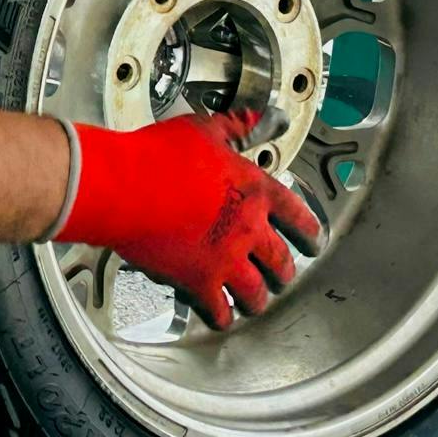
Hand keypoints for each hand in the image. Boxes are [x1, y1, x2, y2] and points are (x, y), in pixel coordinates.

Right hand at [56, 112, 323, 328]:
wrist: (125, 186)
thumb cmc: (158, 156)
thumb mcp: (202, 130)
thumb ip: (233, 127)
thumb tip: (253, 119)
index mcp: (254, 190)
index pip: (296, 213)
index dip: (309, 228)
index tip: (313, 238)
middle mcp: (247, 228)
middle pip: (281, 260)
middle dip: (284, 270)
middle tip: (284, 274)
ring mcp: (225, 258)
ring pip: (256, 292)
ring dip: (258, 298)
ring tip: (256, 302)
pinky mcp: (198, 280)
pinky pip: (218, 309)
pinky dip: (221, 316)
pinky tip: (220, 317)